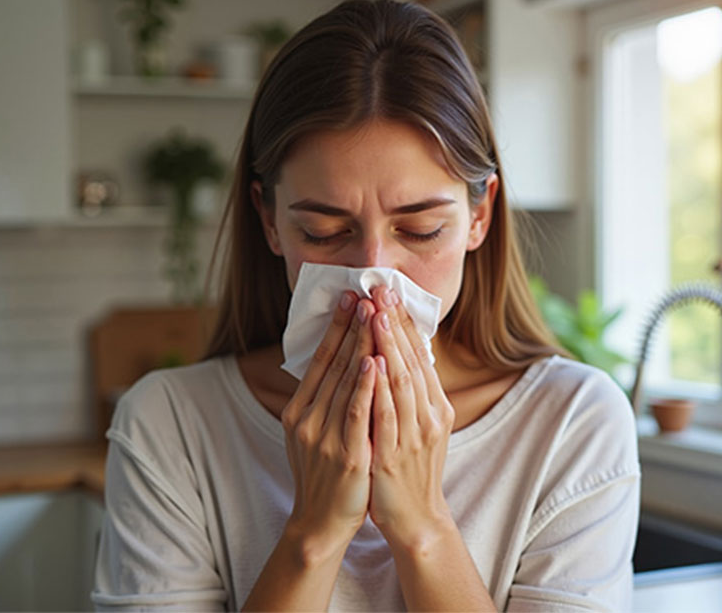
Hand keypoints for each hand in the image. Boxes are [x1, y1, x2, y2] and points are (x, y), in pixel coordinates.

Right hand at [280, 290, 377, 552]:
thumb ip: (323, 401)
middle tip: (364, 293)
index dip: (335, 328)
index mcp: (299, 411)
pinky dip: (364, 386)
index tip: (348, 298)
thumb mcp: (312, 433)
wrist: (321, 522)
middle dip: (351, 327)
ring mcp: (325, 436)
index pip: (320, 361)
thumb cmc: (325, 475)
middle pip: (333, 364)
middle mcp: (307, 418)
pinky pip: (356, 413)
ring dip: (361, 345)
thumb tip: (342, 364)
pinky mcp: (347, 454)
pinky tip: (374, 362)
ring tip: (373, 315)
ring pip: (345, 382)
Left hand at [367, 286, 456, 550]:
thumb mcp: (415, 424)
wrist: (415, 518)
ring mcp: (413, 435)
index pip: (419, 356)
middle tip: (382, 290)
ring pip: (401, 383)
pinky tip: (372, 366)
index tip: (389, 291)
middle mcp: (428, 415)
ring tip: (377, 315)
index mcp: (434, 405)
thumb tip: (396, 352)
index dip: (404, 322)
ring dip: (388, 347)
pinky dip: (380, 390)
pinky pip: (387, 416)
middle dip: (395, 323)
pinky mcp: (393, 454)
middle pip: (412, 361)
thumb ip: (409, 391)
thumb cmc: (408, 468)